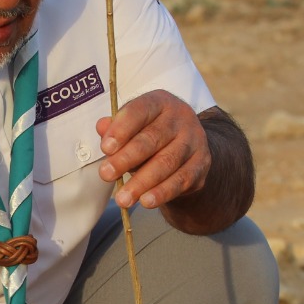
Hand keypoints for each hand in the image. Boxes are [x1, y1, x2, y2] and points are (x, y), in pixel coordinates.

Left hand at [95, 90, 209, 209]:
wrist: (186, 149)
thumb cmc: (150, 134)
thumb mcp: (132, 126)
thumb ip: (116, 127)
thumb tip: (102, 127)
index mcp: (160, 102)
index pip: (141, 111)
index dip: (122, 129)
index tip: (105, 148)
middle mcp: (181, 118)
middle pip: (152, 138)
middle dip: (126, 158)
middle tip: (106, 174)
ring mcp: (194, 141)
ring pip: (167, 162)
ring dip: (142, 182)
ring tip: (122, 198)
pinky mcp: (201, 164)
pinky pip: (181, 180)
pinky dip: (162, 192)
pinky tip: (146, 201)